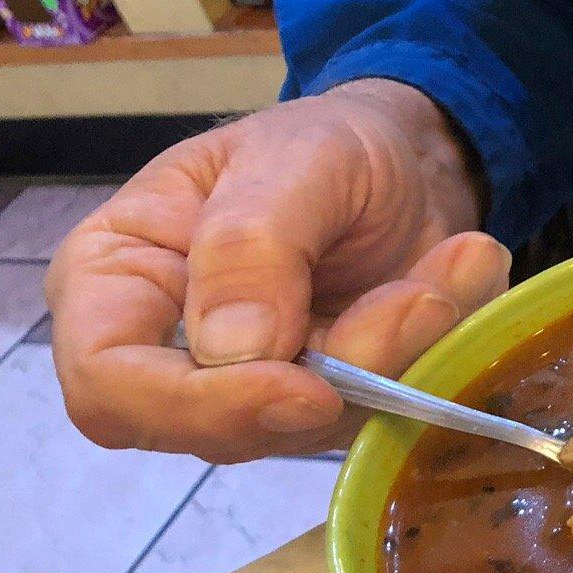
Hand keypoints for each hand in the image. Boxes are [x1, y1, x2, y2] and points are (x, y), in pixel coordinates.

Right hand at [48, 78, 509, 461]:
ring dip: (400, 354)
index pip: (107, 383)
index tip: (305, 388)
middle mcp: (168, 352)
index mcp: (115, 279)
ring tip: (457, 262)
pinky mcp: (325, 408)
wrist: (407, 160)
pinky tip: (465, 273)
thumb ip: (250, 245)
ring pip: (313, 429)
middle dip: (330, 381)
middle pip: (216, 428)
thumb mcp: (290, 159)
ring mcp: (251, 391)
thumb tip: (235, 350)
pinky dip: (435, 350)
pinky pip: (379, 413)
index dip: (197, 405)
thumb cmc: (321, 143)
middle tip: (424, 301)